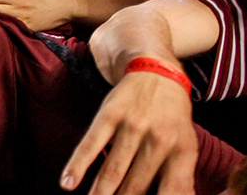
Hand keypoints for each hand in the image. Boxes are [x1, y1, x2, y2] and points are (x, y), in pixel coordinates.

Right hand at [60, 72, 196, 193]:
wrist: (157, 71)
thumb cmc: (171, 115)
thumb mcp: (185, 143)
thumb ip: (179, 176)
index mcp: (182, 150)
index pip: (171, 191)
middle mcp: (159, 140)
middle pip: (136, 185)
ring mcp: (133, 126)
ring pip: (112, 170)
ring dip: (100, 193)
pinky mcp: (109, 115)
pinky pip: (91, 144)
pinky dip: (77, 166)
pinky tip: (67, 183)